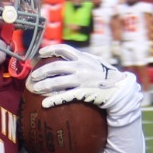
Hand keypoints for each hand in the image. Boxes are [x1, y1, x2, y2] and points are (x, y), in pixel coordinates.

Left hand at [28, 43, 144, 123]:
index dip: (50, 49)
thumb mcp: (95, 62)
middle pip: (56, 66)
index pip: (64, 49)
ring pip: (57, 82)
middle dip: (42, 71)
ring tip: (34, 89)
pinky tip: (45, 103)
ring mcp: (82, 80)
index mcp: (83, 57)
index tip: (41, 53)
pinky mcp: (83, 93)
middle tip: (33, 77)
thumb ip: (82, 59)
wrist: (119, 88)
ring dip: (43, 85)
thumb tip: (68, 57)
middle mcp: (81, 67)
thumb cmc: (106, 76)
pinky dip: (54, 100)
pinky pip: (65, 96)